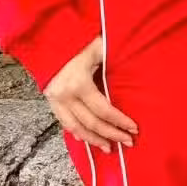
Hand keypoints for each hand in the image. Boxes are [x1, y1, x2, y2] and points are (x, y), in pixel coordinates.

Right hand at [44, 37, 137, 151]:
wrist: (48, 37)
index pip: (103, 110)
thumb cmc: (78, 40)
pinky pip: (64, 123)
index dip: (119, 121)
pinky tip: (88, 138)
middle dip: (111, 134)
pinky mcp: (50, 101)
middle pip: (90, 123)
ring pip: (75, 128)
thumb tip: (138, 69)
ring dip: (93, 140)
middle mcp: (64, 95)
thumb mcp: (99, 47)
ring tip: (109, 148)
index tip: (134, 128)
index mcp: (78, 83)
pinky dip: (78, 133)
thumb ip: (113, 60)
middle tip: (128, 142)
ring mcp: (54, 100)